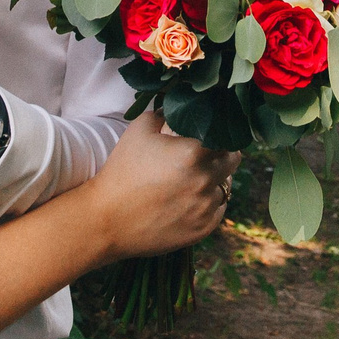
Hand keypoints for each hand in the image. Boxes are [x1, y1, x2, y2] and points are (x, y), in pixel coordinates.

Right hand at [84, 112, 238, 260]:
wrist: (106, 220)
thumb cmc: (121, 172)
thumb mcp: (138, 130)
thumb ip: (163, 112)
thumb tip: (177, 108)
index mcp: (194, 152)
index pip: (226, 136)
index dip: (220, 133)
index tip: (212, 134)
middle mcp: (205, 179)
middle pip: (232, 161)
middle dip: (222, 155)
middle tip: (206, 154)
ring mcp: (206, 207)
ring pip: (226, 186)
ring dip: (215, 180)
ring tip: (194, 179)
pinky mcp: (204, 229)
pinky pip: (219, 210)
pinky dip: (210, 203)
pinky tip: (191, 199)